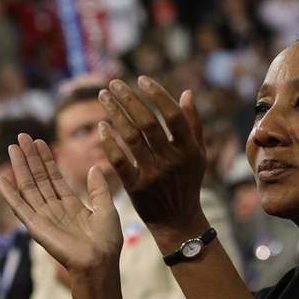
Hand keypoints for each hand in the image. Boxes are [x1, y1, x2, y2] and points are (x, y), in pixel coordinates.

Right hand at [0, 134, 122, 277]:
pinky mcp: (36, 227)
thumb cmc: (106, 243)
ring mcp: (44, 217)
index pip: (54, 177)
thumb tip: (95, 167)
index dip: (47, 159)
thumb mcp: (107, 209)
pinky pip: (20, 208)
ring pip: (28, 187)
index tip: (40, 141)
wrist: (99, 263)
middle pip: (38, 178)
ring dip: (19, 167)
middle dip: (30, 157)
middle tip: (21, 136)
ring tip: (12, 147)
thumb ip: (99, 189)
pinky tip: (1, 179)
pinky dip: (10, 194)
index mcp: (70, 205)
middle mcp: (54, 209)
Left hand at [95, 77, 206, 230]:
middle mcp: (172, 160)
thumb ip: (193, 123)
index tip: (141, 78)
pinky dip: (109, 142)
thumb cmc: (187, 181)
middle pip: (147, 123)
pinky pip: (119, 161)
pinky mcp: (136, 188)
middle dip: (129, 99)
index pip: (172, 115)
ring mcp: (153, 174)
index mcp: (189, 149)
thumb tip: (187, 92)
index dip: (157, 94)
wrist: (177, 220)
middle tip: (113, 83)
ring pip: (130, 138)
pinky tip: (101, 126)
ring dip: (115, 114)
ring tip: (103, 97)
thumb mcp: (197, 154)